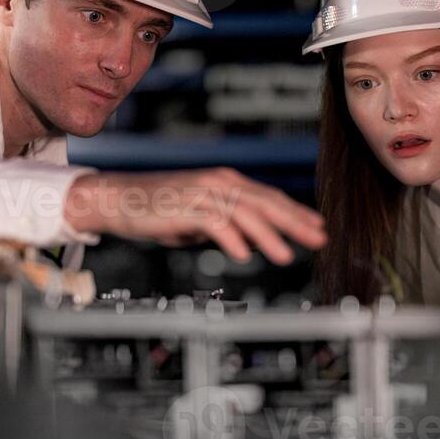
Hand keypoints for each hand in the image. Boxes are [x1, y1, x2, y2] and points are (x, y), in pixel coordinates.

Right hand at [64, 168, 326, 264]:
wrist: (121, 199)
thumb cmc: (160, 209)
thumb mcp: (202, 216)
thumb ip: (230, 223)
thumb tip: (256, 240)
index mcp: (227, 183)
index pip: (270, 197)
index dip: (296, 213)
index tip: (318, 228)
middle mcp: (220, 183)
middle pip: (266, 203)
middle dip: (295, 223)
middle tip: (318, 239)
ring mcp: (203, 193)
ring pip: (246, 214)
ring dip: (269, 236)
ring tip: (286, 256)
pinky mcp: (186, 207)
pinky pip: (215, 223)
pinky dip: (232, 239)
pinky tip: (244, 254)